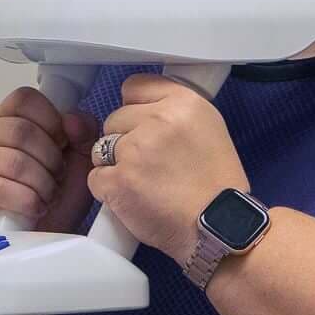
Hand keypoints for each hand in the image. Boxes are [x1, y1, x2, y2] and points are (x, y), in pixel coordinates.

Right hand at [0, 87, 94, 232]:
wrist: (37, 239)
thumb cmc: (52, 198)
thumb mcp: (78, 162)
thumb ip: (83, 133)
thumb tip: (72, 120)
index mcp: (8, 118)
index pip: (24, 98)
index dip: (51, 120)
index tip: (62, 143)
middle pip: (22, 130)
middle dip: (50, 159)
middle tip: (56, 177)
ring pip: (14, 160)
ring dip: (41, 184)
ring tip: (45, 196)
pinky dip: (26, 200)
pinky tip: (34, 208)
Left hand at [85, 74, 250, 259]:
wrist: (219, 229)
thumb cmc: (217, 186)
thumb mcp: (208, 129)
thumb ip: (174, 113)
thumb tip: (142, 110)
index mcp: (184, 102)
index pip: (134, 86)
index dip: (135, 110)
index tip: (145, 128)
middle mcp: (158, 119)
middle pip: (114, 118)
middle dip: (125, 140)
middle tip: (151, 165)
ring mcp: (134, 150)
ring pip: (101, 148)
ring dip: (115, 165)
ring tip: (144, 183)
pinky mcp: (118, 180)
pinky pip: (95, 177)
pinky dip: (109, 191)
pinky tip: (133, 199)